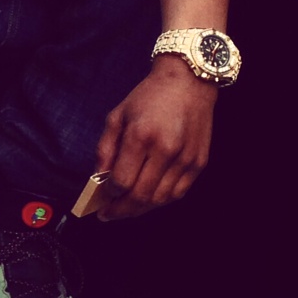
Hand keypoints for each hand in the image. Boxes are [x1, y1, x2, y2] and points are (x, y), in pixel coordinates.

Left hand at [92, 56, 216, 220]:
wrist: (188, 82)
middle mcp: (165, 149)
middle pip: (140, 195)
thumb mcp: (117, 116)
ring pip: (160, 199)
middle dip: (121, 210)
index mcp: (141, 135)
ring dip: (140, 210)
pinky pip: (178, 193)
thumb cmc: (148, 97)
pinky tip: (146, 201)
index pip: (122, 180)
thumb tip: (98, 179)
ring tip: (125, 210)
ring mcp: (185, 158)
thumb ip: (105, 149)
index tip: (99, 200)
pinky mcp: (199, 163)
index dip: (108, 195)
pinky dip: (160, 201)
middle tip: (108, 214)